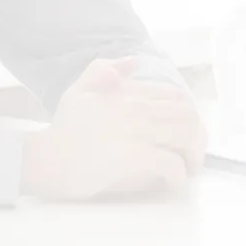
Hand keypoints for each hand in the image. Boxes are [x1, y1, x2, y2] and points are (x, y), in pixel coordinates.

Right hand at [21, 57, 205, 200]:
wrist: (46, 159)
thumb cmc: (63, 128)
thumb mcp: (79, 90)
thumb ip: (103, 70)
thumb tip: (134, 61)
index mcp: (129, 92)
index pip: (176, 97)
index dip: (190, 114)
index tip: (189, 130)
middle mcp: (138, 108)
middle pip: (188, 116)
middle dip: (199, 136)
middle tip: (194, 154)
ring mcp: (138, 132)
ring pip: (187, 137)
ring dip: (195, 155)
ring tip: (189, 168)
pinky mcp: (135, 157)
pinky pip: (171, 164)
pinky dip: (179, 176)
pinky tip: (175, 184)